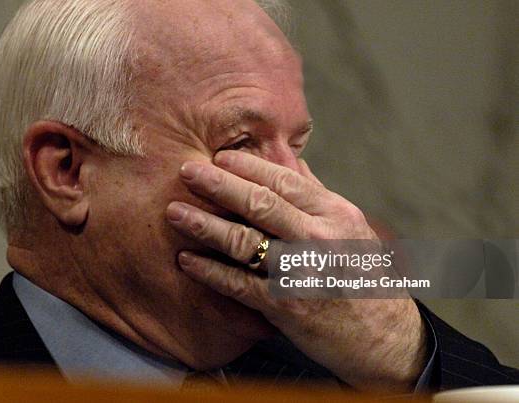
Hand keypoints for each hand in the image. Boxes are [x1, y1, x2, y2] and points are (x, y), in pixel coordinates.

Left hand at [165, 150, 426, 390]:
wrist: (383, 336)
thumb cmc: (363, 276)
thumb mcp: (351, 228)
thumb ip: (317, 194)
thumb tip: (291, 160)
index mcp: (336, 214)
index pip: (284, 180)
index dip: (247, 167)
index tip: (218, 156)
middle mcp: (319, 239)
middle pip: (260, 204)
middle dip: (218, 185)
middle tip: (186, 171)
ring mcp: (301, 273)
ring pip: (244, 242)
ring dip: (204, 225)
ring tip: (175, 212)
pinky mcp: (285, 306)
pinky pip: (238, 284)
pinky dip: (210, 271)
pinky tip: (186, 259)